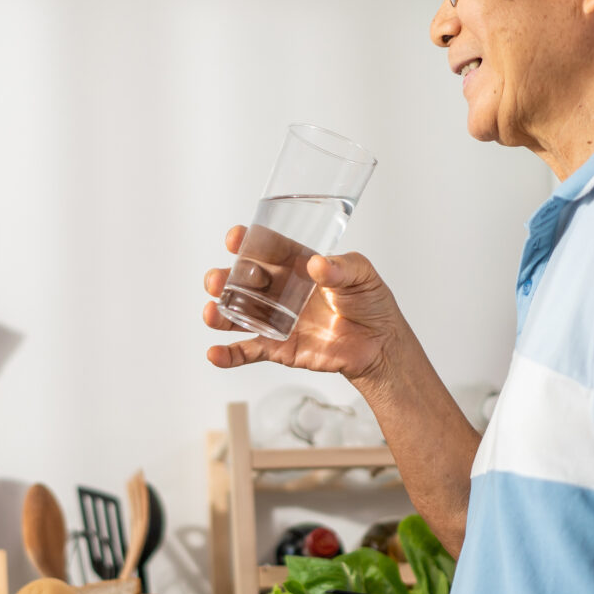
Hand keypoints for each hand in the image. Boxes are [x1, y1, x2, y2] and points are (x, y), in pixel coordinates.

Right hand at [203, 224, 405, 382]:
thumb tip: (318, 265)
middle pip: (241, 281)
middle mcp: (279, 290)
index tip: (235, 238)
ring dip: (218, 313)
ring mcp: (275, 320)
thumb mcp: (362, 275)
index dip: (245, 242)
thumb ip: (341, 268)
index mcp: (295, 265)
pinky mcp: (278, 348)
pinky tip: (215, 354)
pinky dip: (228, 354)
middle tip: (217, 281)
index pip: (264, 249)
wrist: (381, 345)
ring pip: (236, 315)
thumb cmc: (371, 303)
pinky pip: (248, 351)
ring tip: (212, 313)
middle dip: (223, 279)